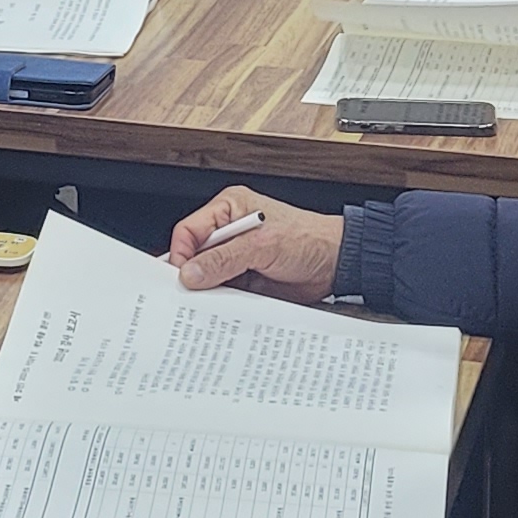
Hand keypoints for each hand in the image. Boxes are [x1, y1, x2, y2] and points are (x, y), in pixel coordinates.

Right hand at [171, 188, 344, 298]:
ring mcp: (237, 256)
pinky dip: (223, 302)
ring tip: (209, 303)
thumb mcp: (262, 246)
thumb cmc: (308, 239)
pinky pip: (225, 291)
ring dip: (209, 291)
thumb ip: (224, 259)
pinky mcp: (246, 278)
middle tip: (190, 294)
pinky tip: (224, 308)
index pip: (189, 231)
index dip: (181, 254)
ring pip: (208, 276)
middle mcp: (230, 231)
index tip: (180, 278)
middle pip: (195, 255)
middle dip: (194, 275)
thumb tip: (191, 273)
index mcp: (229, 209)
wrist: (337, 263)